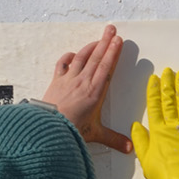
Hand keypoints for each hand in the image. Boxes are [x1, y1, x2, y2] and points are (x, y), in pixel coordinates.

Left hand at [42, 24, 132, 152]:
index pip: (107, 67)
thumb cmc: (71, 130)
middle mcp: (83, 82)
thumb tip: (130, 148)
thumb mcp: (96, 134)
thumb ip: (114, 139)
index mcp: (95, 92)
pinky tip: (73, 53)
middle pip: (96, 57)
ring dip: (91, 46)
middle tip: (111, 30)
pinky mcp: (56, 82)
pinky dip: (68, 57)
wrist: (48, 127)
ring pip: (82, 57)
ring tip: (98, 37)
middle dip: (105, 42)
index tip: (118, 41)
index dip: (113, 53)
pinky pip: (62, 65)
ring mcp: (68, 80)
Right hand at [131, 67, 178, 178]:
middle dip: (167, 83)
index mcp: (156, 130)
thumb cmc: (164, 176)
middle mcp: (171, 125)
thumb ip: (141, 141)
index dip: (153, 90)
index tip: (153, 78)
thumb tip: (136, 125)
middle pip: (168, 99)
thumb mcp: (145, 160)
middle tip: (167, 71)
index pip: (153, 105)